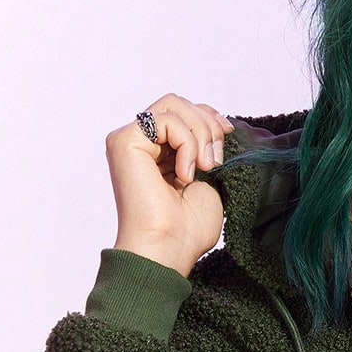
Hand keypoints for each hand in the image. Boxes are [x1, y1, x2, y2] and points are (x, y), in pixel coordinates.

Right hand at [105, 95, 234, 277]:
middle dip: (207, 125)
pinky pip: (166, 120)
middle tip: (216, 161)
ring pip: (173, 106)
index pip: (181, 112)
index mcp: (156, 152)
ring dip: (200, 134)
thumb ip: (207, 148)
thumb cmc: (187, 227)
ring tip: (205, 168)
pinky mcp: (125, 141)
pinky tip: (185, 174)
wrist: (168, 247)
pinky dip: (187, 143)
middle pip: (177, 103)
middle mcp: (140, 143)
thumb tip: (221, 122)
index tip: (227, 134)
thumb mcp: (208, 178)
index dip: (208, 116)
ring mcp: (129, 140)